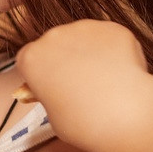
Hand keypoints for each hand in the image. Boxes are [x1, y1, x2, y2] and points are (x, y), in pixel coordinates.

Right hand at [15, 21, 150, 151]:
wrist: (123, 115)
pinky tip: (120, 74)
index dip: (41, 73)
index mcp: (32, 58)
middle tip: (81, 87)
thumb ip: (51, 96)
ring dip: (89, 54)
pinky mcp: (112, 28)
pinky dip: (114, 52)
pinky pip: (109, 39)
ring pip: (84, 39)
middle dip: (65, 60)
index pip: (29, 59)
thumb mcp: (53, 115)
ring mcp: (84, 29)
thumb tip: (59, 90)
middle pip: (56, 44)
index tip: (52, 86)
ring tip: (104, 83)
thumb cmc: (83, 123)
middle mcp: (54, 36)